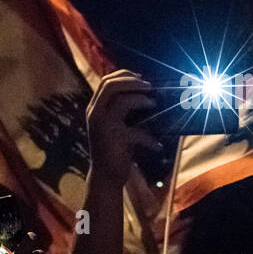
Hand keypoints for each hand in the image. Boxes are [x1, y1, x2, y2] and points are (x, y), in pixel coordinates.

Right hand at [86, 70, 159, 184]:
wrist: (105, 177)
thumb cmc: (115, 149)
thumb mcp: (116, 126)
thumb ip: (123, 110)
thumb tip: (148, 94)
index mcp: (95, 108)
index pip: (106, 82)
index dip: (124, 75)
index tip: (142, 78)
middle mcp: (95, 114)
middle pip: (110, 85)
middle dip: (132, 82)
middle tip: (150, 86)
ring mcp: (103, 126)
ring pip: (121, 101)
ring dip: (141, 99)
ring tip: (154, 104)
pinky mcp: (114, 139)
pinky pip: (136, 132)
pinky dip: (149, 138)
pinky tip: (157, 146)